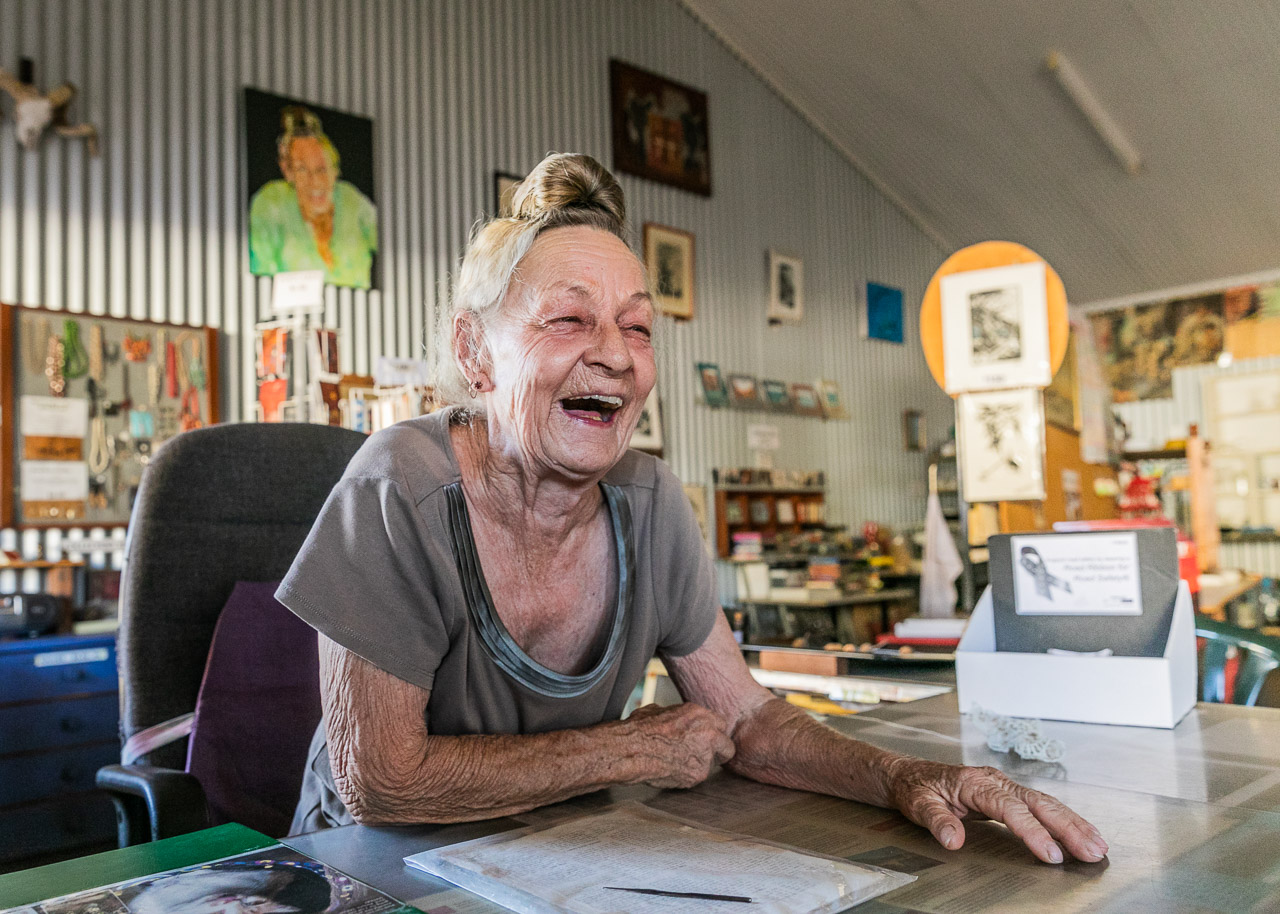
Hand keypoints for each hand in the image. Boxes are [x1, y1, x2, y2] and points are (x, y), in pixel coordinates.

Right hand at [624, 702, 735, 788]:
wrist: (631, 750)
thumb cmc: (639, 730)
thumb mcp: (659, 711)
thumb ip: (676, 716)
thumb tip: (673, 718)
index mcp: (698, 714)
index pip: (719, 724)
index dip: (711, 733)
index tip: (704, 739)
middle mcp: (708, 732)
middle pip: (726, 744)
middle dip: (717, 750)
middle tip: (703, 754)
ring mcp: (705, 754)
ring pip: (714, 763)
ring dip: (702, 763)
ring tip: (682, 763)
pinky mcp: (698, 774)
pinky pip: (699, 775)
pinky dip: (690, 775)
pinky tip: (674, 771)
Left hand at [885, 757, 1108, 863]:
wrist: (909, 775)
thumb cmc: (916, 788)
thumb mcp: (918, 804)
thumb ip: (936, 821)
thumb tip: (953, 839)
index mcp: (975, 783)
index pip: (1011, 808)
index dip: (1033, 832)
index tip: (1051, 854)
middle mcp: (995, 781)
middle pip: (1038, 803)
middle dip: (1068, 828)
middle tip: (1092, 851)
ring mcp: (1004, 786)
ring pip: (1045, 803)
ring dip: (1073, 824)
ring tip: (1097, 846)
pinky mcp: (1008, 793)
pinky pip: (1040, 806)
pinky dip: (1063, 819)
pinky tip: (1080, 833)